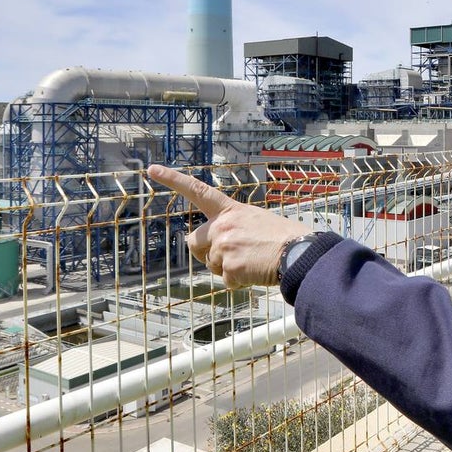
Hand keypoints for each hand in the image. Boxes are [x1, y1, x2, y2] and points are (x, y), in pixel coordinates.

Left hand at [147, 165, 312, 288]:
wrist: (299, 253)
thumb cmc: (284, 237)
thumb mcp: (257, 220)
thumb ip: (234, 227)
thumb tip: (222, 247)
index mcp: (231, 211)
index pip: (198, 191)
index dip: (172, 180)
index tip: (152, 170)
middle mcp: (223, 226)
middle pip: (194, 242)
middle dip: (205, 252)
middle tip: (228, 257)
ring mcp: (225, 247)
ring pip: (211, 265)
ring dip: (228, 269)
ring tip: (252, 262)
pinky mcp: (230, 268)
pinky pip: (226, 281)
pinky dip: (240, 282)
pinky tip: (256, 273)